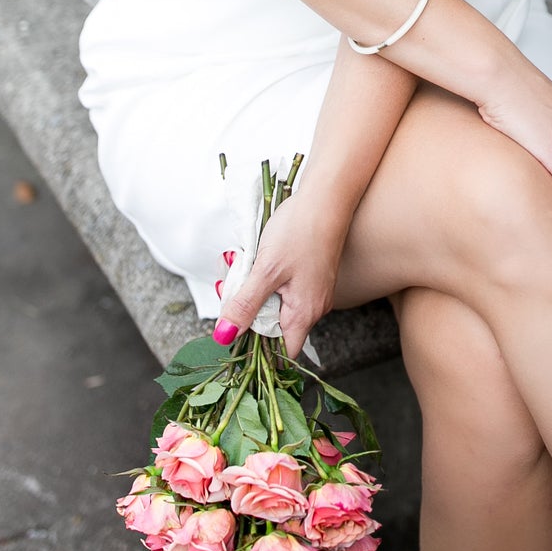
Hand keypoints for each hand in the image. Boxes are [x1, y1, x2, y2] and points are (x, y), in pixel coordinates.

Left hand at [212, 187, 349, 360]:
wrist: (326, 197)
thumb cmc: (300, 230)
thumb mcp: (265, 270)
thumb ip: (244, 305)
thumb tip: (224, 337)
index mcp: (304, 313)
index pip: (281, 353)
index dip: (255, 351)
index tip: (231, 333)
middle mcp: (312, 307)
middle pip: (272, 327)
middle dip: (245, 311)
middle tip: (227, 287)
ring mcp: (311, 291)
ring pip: (273, 304)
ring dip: (251, 290)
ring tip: (238, 266)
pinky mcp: (308, 275)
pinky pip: (280, 288)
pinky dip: (262, 278)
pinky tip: (252, 259)